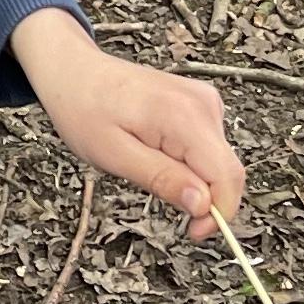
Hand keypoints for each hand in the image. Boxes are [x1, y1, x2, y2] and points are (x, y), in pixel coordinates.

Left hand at [10, 13, 244, 237]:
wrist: (75, 72)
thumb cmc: (85, 109)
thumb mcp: (114, 156)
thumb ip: (162, 180)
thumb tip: (203, 205)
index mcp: (184, 116)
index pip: (227, 176)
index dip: (219, 213)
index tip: (195, 231)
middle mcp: (203, 104)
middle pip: (226, 170)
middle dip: (203, 197)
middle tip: (161, 200)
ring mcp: (203, 101)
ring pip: (217, 161)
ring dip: (192, 178)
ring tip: (147, 163)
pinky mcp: (199, 104)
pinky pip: (207, 147)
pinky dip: (188, 162)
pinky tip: (155, 150)